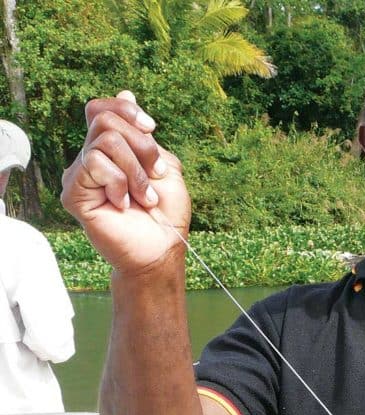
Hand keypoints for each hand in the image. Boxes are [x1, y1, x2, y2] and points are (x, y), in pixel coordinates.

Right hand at [60, 90, 190, 275]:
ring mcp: (80, 174)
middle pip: (105, 119)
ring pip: (105, 141)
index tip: (152, 128)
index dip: (126, 109)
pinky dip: (120, 183)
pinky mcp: (73, 192)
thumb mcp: (166, 166)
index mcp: (113, 150)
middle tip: (155, 175)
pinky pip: (94, 164)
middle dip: (142, 146)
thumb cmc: (167, 213)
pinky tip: (123, 204)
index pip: (102, 109)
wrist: (162, 247)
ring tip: (144, 197)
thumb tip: (124, 91)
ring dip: (136, 171)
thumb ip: (145, 135)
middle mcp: (93, 157)